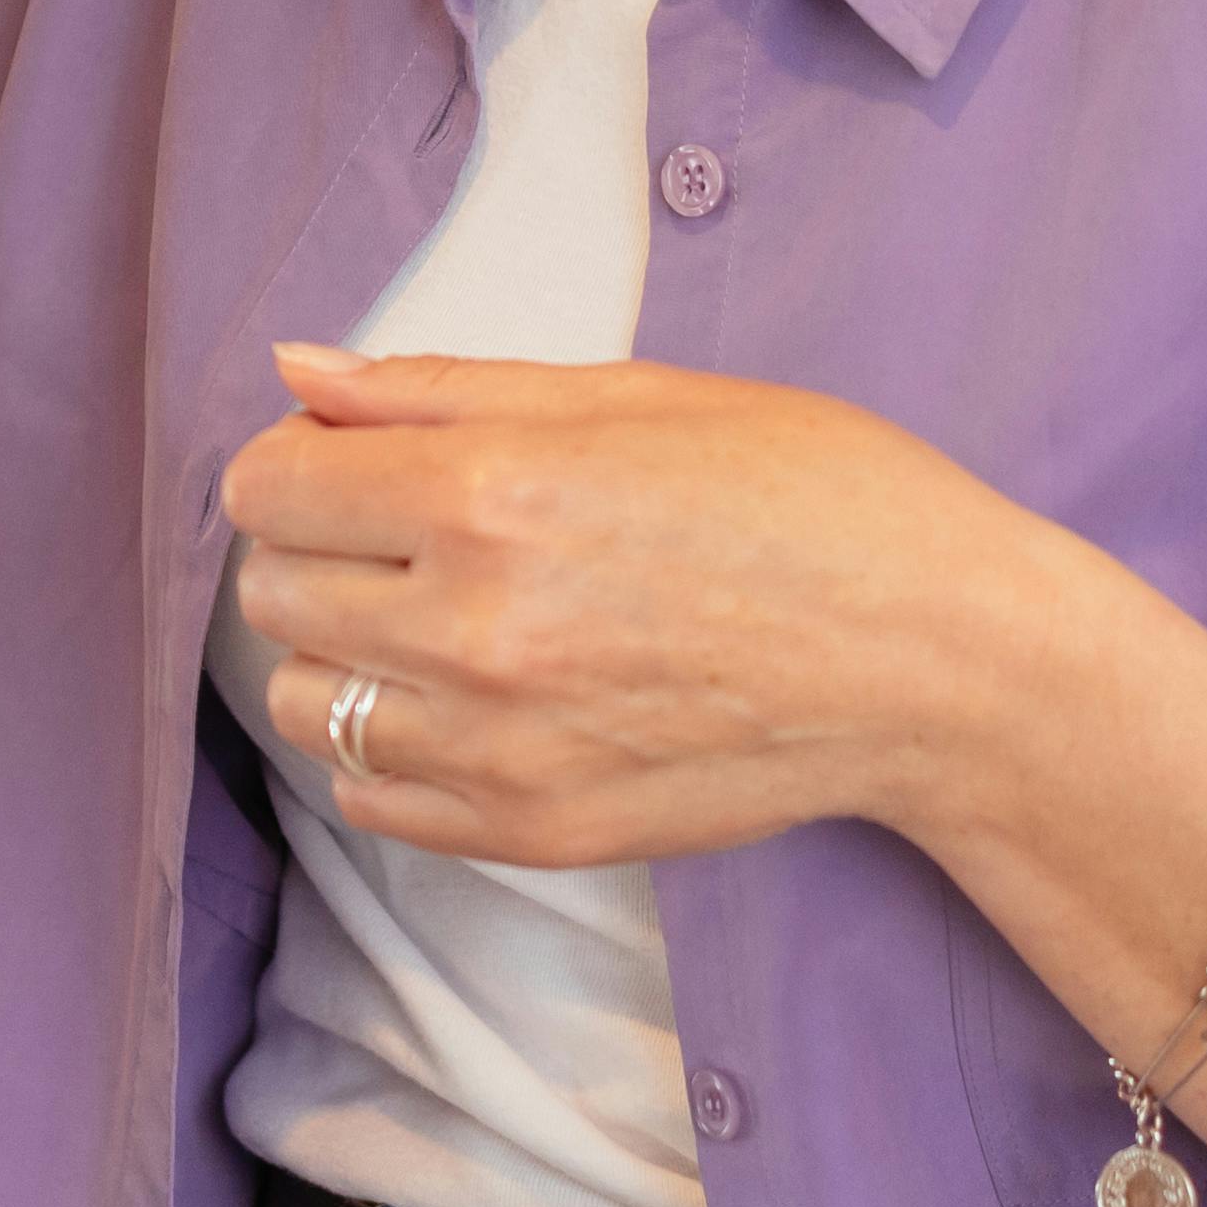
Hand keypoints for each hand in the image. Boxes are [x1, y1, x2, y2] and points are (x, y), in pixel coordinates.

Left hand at [221, 344, 1061, 869]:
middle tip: (404, 534)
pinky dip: (393, 752)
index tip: (350, 462)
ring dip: (344, 658)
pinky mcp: (536, 831)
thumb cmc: (809, 495)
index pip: (267, 488)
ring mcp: (501, 747)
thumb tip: (297, 375)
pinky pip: (370, 802)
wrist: (939, 659)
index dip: (297, 464)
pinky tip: (476, 702)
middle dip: (316, 551)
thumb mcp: (631, 397)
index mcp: (490, 494)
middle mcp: (475, 628)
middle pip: (271, 595)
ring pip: (306, 707)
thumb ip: (440, 389)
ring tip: (440, 622)